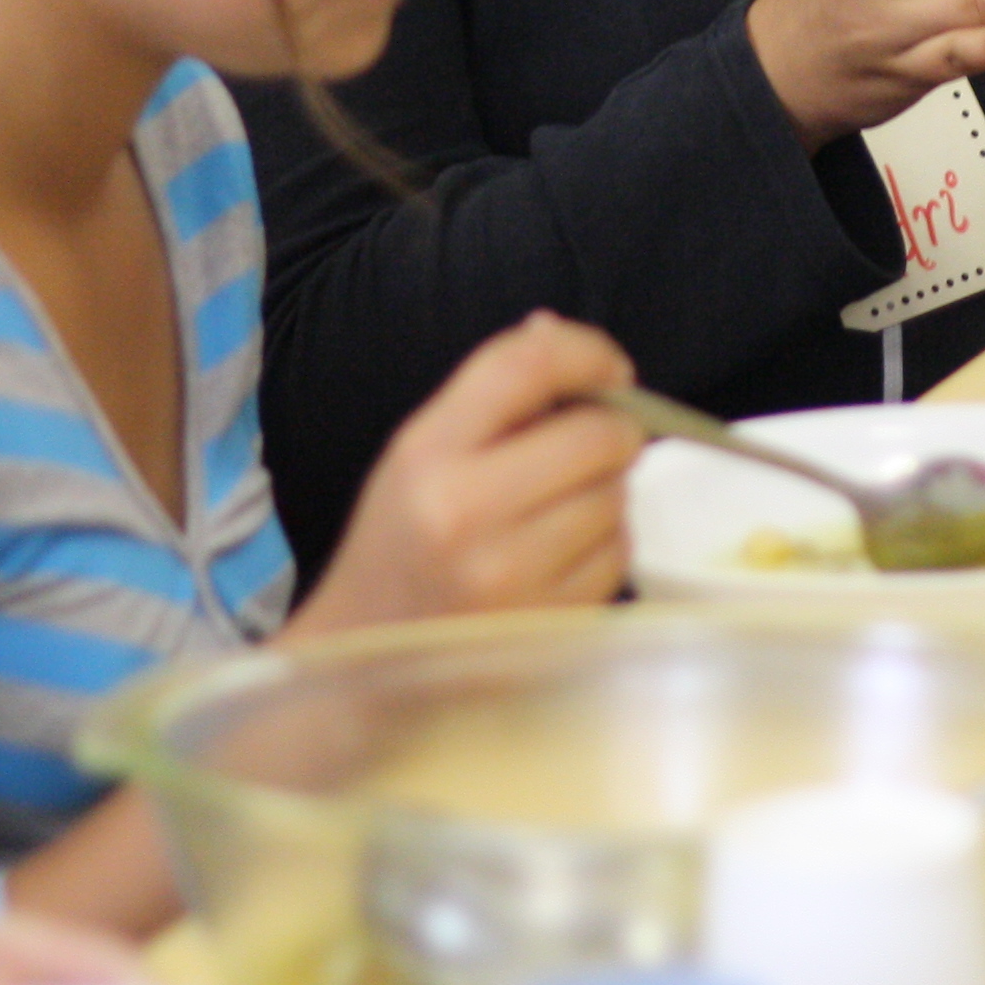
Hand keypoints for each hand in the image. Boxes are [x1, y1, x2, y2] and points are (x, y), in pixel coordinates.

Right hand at [292, 313, 642, 631]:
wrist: (366, 651)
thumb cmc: (400, 542)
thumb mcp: (419, 453)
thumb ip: (490, 392)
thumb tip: (555, 333)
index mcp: (429, 453)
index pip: (526, 367)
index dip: (585, 351)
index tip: (609, 368)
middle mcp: (466, 512)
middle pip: (595, 435)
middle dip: (612, 430)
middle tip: (593, 442)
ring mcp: (510, 576)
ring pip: (615, 497)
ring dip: (607, 490)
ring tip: (562, 505)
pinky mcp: (546, 623)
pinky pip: (619, 558)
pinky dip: (606, 545)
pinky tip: (564, 552)